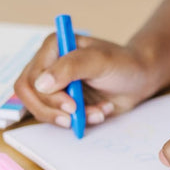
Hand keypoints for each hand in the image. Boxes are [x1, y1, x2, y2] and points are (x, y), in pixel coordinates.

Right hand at [14, 33, 154, 128]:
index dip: (47, 96)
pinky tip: (100, 112)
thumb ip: (70, 68)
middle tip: (76, 116)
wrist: (140, 78)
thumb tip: (41, 84)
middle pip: (30, 97)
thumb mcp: (99, 60)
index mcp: (52, 48)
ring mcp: (55, 86)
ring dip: (71, 117)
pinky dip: (80, 121)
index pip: (31, 78)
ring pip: (43, 111)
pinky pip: (60, 118)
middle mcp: (48, 66)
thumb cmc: (122, 63)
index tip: (72, 106)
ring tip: (97, 112)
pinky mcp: (64, 102)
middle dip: (54, 111)